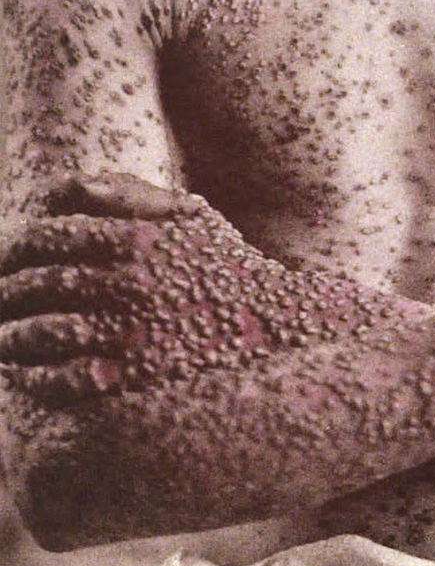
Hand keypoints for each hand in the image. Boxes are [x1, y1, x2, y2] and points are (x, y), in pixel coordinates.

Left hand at [0, 174, 282, 403]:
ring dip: (8, 337)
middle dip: (2, 292)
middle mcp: (126, 281)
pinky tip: (21, 378)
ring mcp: (126, 332)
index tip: (4, 258)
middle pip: (36, 284)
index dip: (18, 246)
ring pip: (40, 333)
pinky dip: (34, 377)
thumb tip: (71, 186)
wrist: (277, 330)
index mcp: (133, 238)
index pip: (50, 235)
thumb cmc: (231, 268)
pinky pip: (62, 379)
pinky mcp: (131, 379)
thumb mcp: (193, 217)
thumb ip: (133, 194)